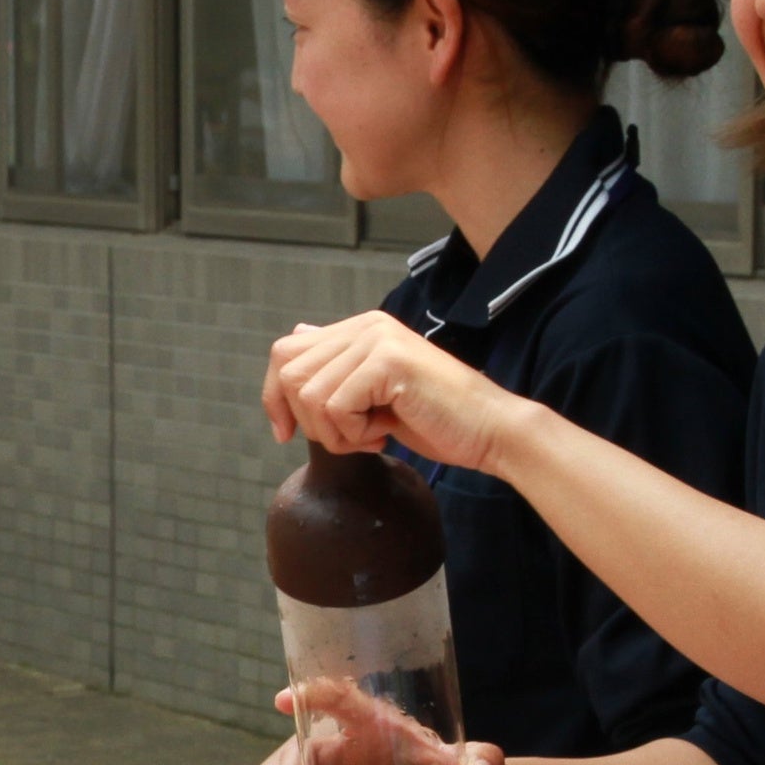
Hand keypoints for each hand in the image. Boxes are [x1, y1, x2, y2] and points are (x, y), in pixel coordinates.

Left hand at [261, 311, 535, 473]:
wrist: (489, 431)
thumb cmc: (436, 421)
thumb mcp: (374, 395)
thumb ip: (337, 368)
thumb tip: (295, 337)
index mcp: (360, 330)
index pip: (285, 353)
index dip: (275, 397)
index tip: (286, 434)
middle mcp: (365, 326)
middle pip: (290, 374)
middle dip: (310, 422)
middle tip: (352, 438)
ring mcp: (377, 340)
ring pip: (310, 395)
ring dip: (336, 432)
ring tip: (373, 435)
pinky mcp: (387, 361)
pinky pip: (337, 407)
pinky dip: (355, 434)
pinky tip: (386, 432)